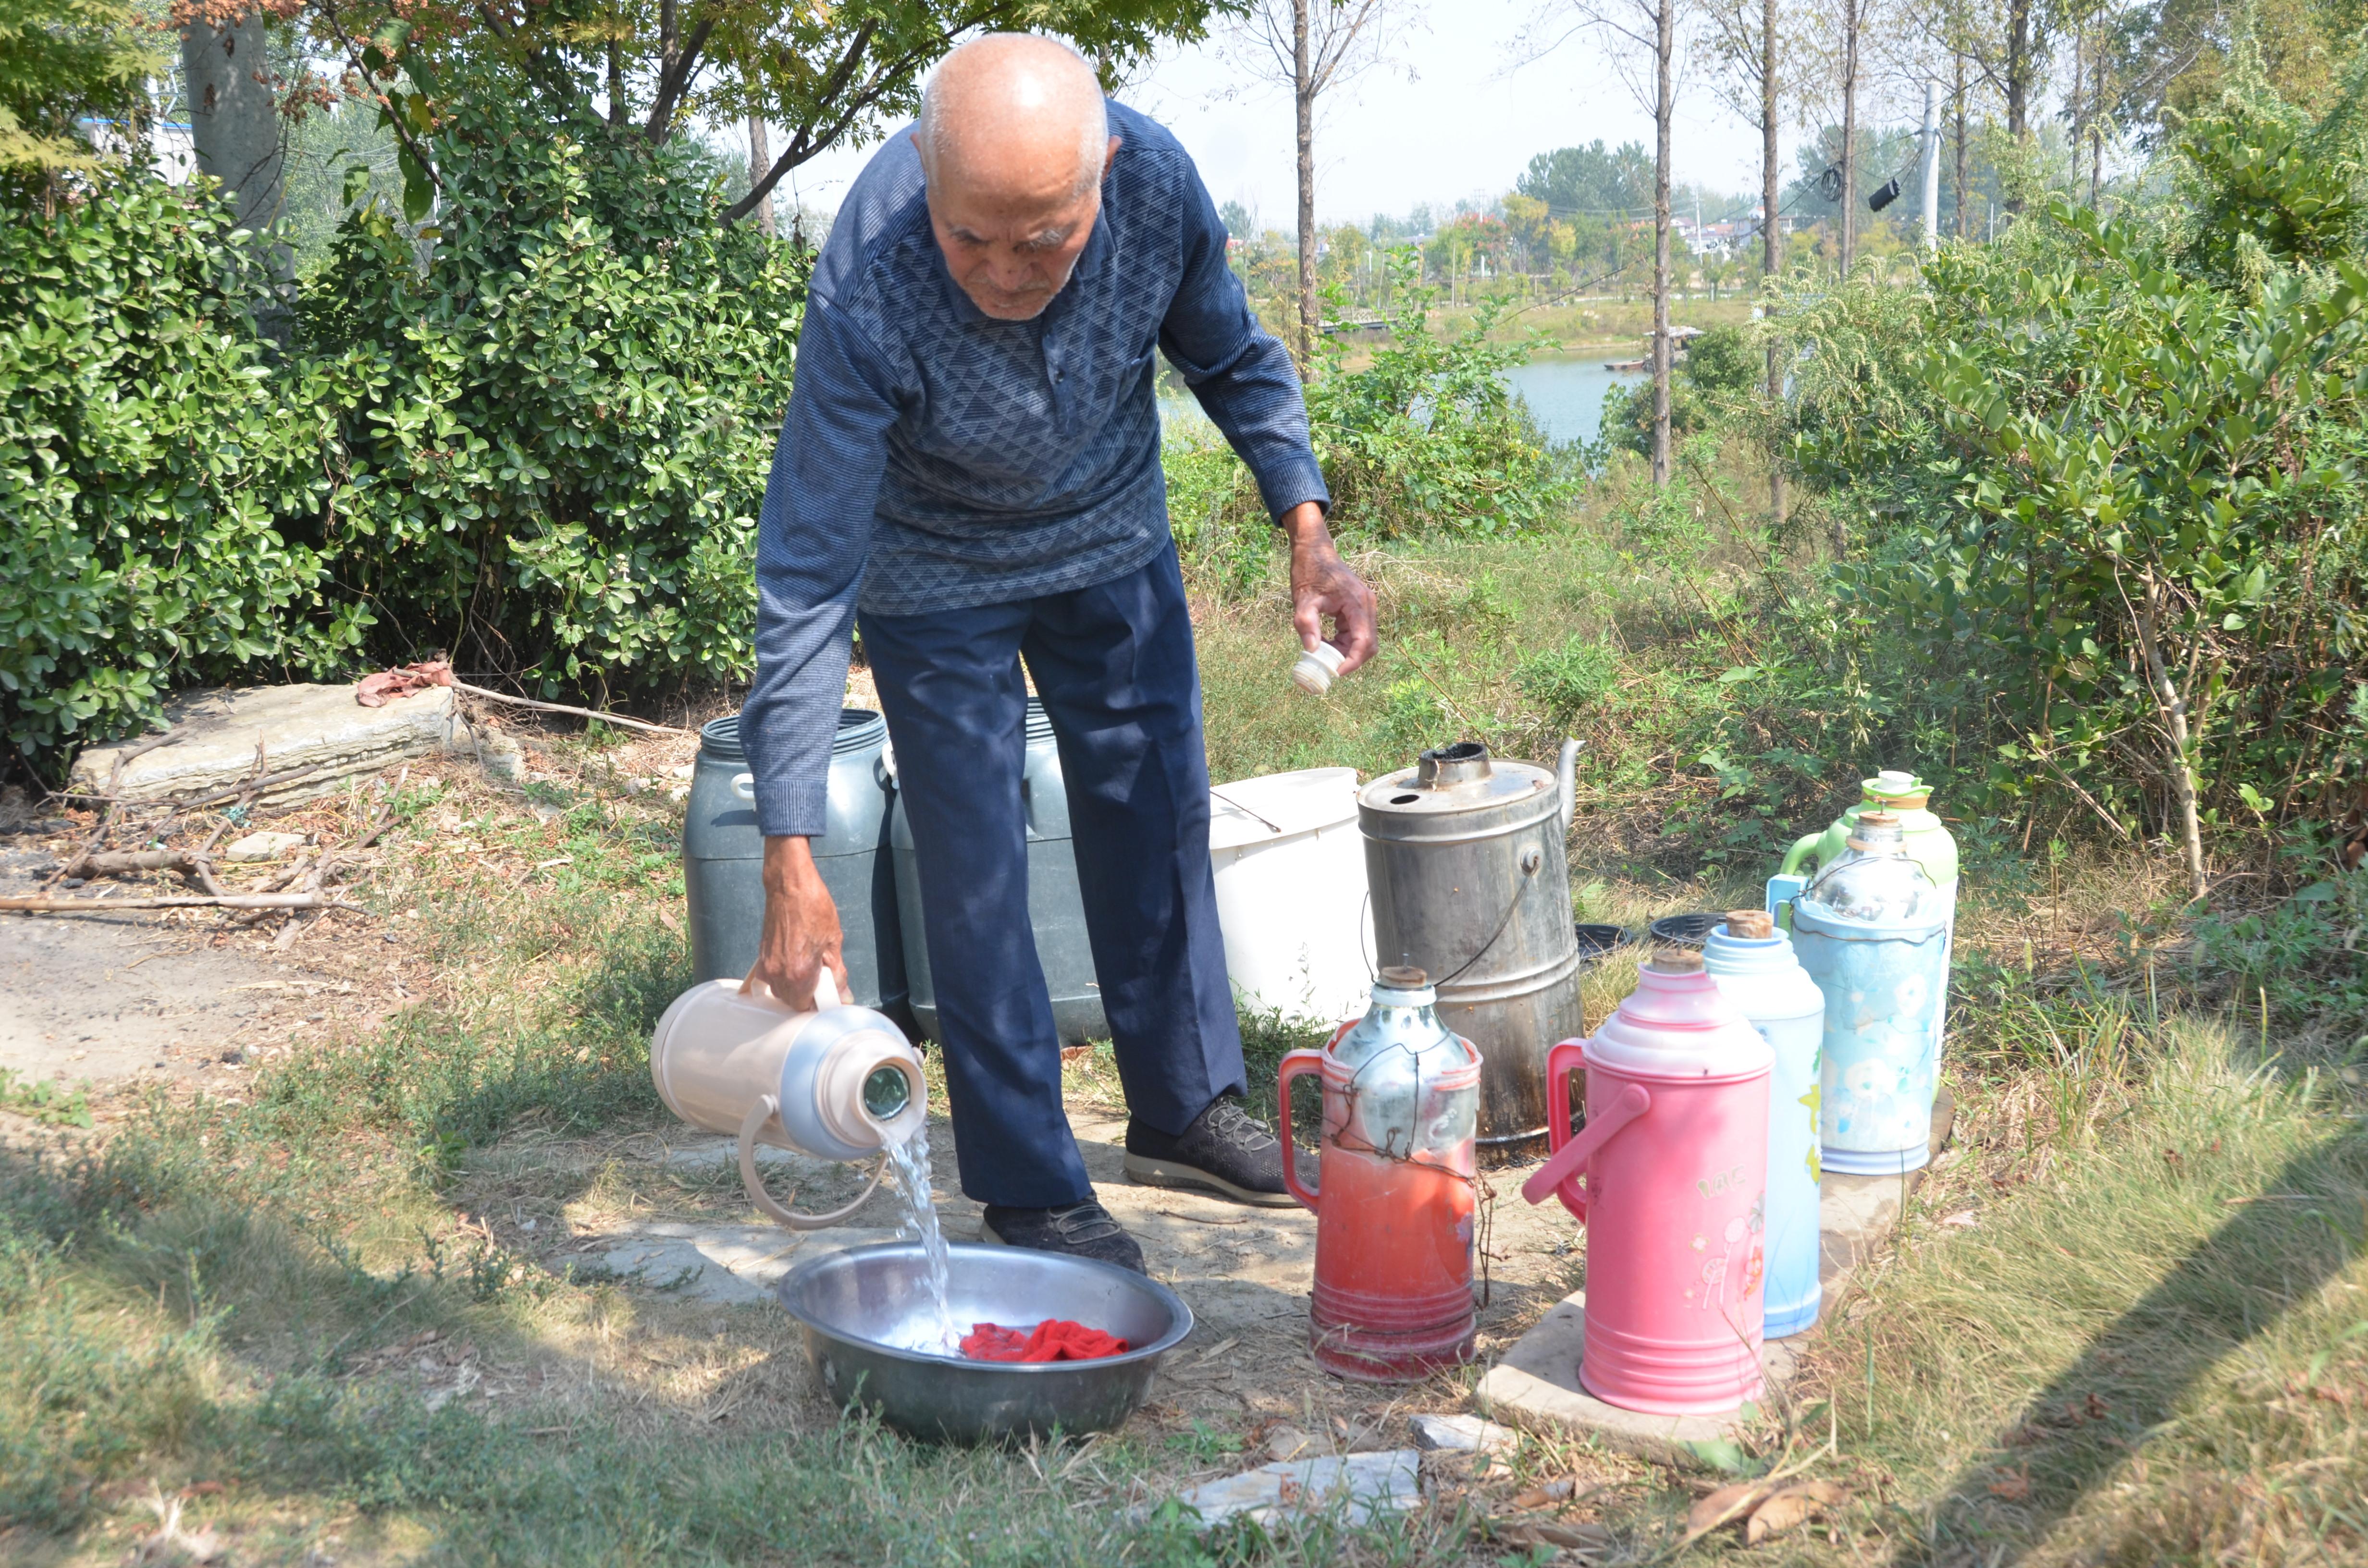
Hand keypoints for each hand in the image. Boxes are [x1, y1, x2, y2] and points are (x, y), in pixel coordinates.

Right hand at [744, 836, 850, 1009]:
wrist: (788, 885)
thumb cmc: (813, 907)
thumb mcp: (833, 941)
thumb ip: (837, 973)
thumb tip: (844, 994)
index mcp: (799, 973)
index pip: (805, 1006)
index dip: (819, 1003)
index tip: (829, 995)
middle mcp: (779, 973)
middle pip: (791, 1001)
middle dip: (807, 995)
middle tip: (822, 979)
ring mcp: (767, 965)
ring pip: (781, 990)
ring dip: (795, 986)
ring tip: (810, 967)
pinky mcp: (761, 956)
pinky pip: (772, 977)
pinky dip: (783, 976)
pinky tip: (796, 961)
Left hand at [1280, 502, 1377, 673]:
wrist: (1314, 550)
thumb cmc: (1309, 571)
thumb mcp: (1303, 599)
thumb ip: (1306, 625)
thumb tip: (1312, 651)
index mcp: (1357, 602)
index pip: (1364, 641)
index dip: (1352, 661)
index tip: (1336, 672)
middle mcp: (1367, 605)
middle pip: (1369, 644)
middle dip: (1350, 659)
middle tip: (1328, 666)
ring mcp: (1365, 606)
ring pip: (1364, 640)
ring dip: (1346, 651)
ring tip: (1323, 652)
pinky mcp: (1359, 608)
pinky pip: (1357, 632)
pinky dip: (1344, 642)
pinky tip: (1326, 641)